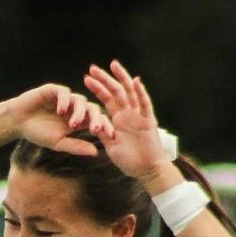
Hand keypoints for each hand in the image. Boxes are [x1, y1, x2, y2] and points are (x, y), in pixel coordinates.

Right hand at [5, 83, 112, 156]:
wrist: (17, 122)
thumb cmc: (38, 133)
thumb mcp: (58, 143)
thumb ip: (76, 146)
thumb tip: (96, 153)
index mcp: (80, 120)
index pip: (97, 121)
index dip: (105, 127)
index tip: (110, 137)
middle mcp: (75, 107)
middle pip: (93, 109)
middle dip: (96, 119)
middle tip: (95, 130)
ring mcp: (65, 98)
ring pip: (80, 101)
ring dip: (78, 113)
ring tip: (73, 125)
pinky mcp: (54, 90)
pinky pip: (64, 93)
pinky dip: (64, 101)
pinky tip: (60, 111)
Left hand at [83, 61, 172, 179]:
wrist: (146, 171)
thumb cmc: (130, 161)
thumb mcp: (110, 145)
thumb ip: (103, 133)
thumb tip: (90, 124)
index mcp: (118, 119)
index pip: (106, 99)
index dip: (97, 88)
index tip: (86, 78)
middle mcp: (128, 114)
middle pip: (116, 91)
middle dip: (105, 79)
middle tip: (92, 68)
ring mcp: (138, 115)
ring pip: (130, 92)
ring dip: (122, 79)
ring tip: (113, 65)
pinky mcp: (148, 121)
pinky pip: (145, 104)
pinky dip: (141, 92)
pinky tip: (136, 81)